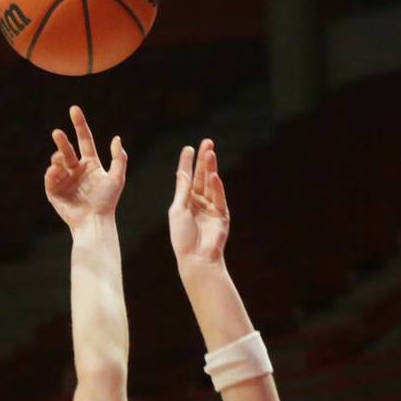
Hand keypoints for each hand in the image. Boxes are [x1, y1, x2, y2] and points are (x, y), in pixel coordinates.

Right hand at [44, 106, 126, 228]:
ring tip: (59, 159)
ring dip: (58, 158)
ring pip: (57, 162)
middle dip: (62, 140)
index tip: (74, 109)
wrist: (94, 222)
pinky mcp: (54, 191)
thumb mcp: (117, 178)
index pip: (84, 139)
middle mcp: (76, 169)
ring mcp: (65, 179)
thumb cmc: (107, 201)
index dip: (79, 124)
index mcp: (91, 164)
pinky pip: (50, 177)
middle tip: (57, 132)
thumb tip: (116, 138)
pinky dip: (53, 172)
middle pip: (68, 149)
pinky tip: (57, 171)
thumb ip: (119, 158)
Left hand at [169, 139, 229, 266]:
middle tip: (207, 142)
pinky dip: (217, 186)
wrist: (196, 258)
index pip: (186, 178)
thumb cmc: (182, 238)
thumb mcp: (178, 211)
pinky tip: (214, 175)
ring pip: (211, 184)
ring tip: (210, 152)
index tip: (188, 148)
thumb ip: (182, 191)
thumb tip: (182, 171)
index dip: (187, 163)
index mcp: (185, 202)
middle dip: (204, 160)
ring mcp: (211, 207)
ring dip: (211, 168)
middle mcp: (198, 202)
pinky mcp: (222, 215)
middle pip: (201, 177)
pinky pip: (219, 197)